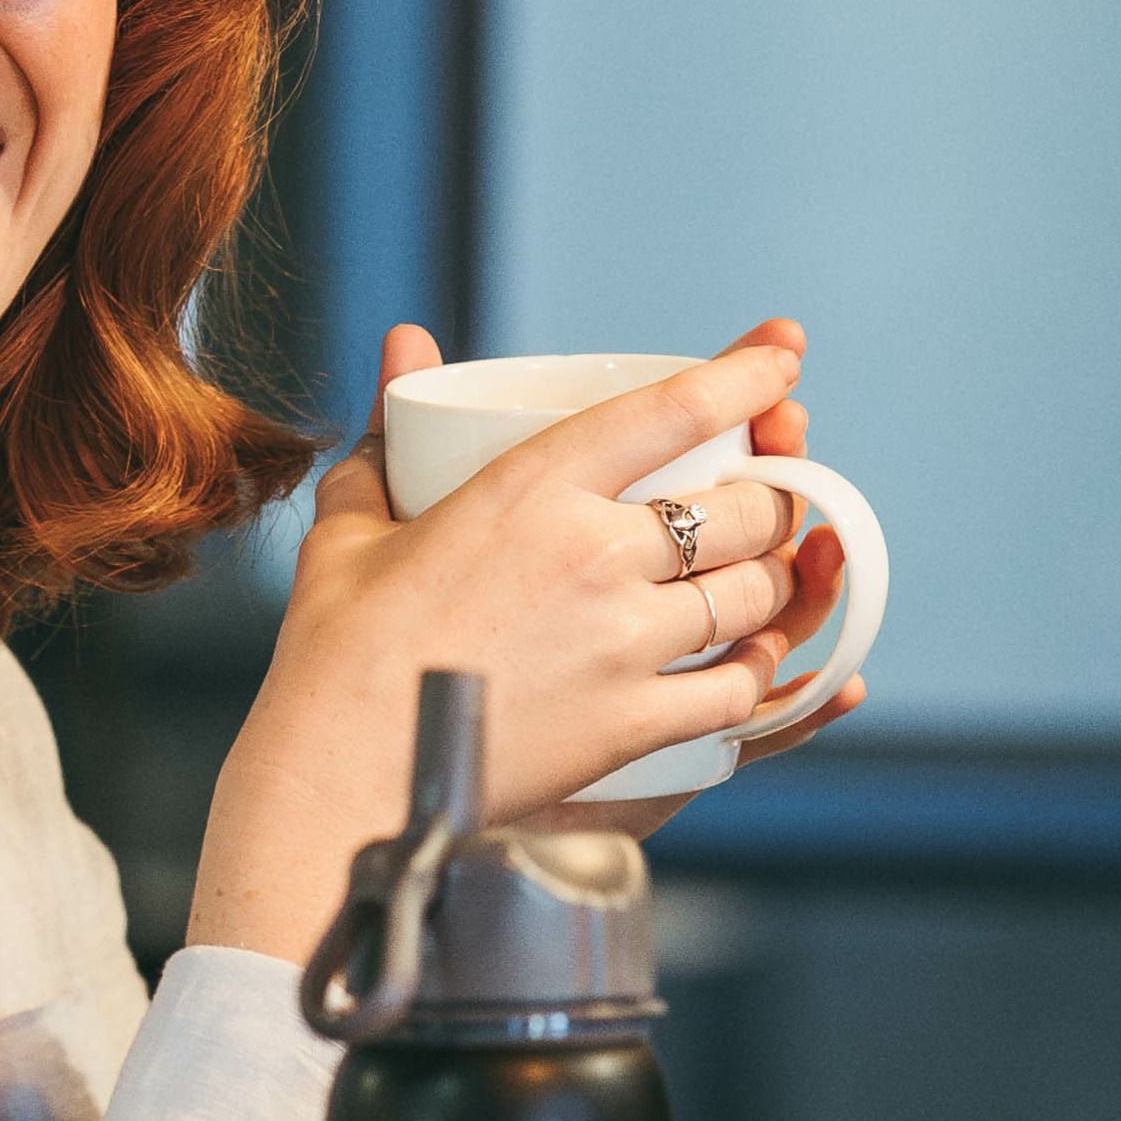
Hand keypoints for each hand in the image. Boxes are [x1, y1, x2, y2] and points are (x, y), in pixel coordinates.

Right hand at [186, 322, 826, 958]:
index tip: (783, 359)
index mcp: (532, 488)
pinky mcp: (633, 723)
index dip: (746, 375)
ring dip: (776, 581)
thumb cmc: (337, 652)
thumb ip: (390, 430)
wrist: (339, 779)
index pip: (675, 409)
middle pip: (743, 507)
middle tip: (768, 498)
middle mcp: (595, 554)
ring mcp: (623, 643)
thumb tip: (405, 340)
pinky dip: (757, 672)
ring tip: (763, 576)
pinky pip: (737, 690)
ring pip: (755, 594)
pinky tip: (746, 663)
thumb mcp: (355, 524)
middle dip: (773, 495)